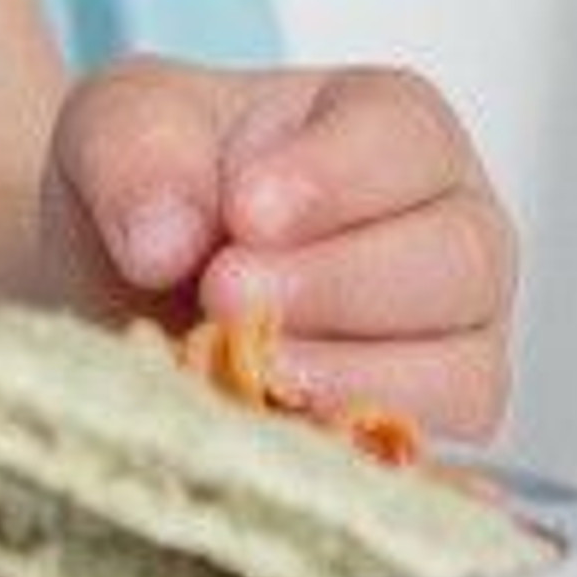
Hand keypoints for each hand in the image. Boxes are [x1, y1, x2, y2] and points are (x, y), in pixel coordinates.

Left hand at [40, 55, 517, 439]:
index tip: (245, 213)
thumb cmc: (158, 183)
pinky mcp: (429, 428)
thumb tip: (165, 241)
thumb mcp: (119, 125)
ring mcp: (453, 335)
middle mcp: (451, 227)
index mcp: (393, 123)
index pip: (406, 140)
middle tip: (224, 292)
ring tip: (240, 363)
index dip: (332, 181)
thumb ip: (136, 155)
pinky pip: (425, 453)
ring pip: (458, 370)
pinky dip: (343, 444)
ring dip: (342, 375)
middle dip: (333, 285)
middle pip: (457, 259)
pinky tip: (263, 420)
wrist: (124, 282)